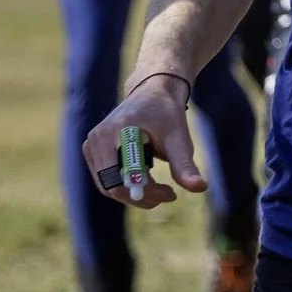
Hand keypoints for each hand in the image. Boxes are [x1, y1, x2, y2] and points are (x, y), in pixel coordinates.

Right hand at [80, 73, 201, 209]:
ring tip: (159, 189)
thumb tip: (200, 187)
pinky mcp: (91, 151)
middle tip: (167, 195)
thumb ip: (185, 165)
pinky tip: (146, 179)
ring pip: (108, 187)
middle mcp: (97, 138)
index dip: (147, 192)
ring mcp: (90, 145)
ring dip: (134, 195)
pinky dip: (126, 187)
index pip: (124, 177)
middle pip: (112, 186)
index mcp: (117, 130)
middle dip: (140, 197)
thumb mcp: (178, 138)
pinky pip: (105, 180)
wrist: (150, 94)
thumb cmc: (166, 115)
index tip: (172, 194)